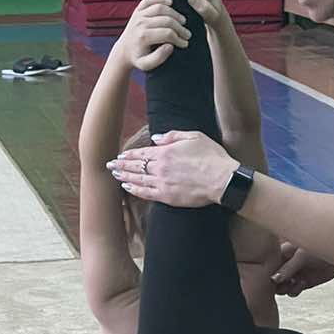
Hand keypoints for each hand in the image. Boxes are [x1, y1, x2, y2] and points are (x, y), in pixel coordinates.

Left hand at [108, 128, 235, 207]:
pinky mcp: (168, 197)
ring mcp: (162, 183)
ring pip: (137, 179)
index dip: (129, 154)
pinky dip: (134, 190)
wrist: (222, 180)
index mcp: (166, 152)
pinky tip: (127, 187)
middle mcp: (160, 167)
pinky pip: (146, 194)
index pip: (142, 152)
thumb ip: (173, 136)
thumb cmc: (212, 157)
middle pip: (136, 166)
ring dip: (124, 176)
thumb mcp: (195, 137)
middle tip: (110, 165)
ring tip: (115, 175)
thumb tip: (157, 138)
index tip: (120, 155)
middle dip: (121, 165)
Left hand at [112, 0, 189, 73]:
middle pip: (166, 20)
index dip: (179, 39)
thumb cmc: (138, 58)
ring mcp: (138, 15)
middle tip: (187, 35)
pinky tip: (170, 3)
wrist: (124, 51)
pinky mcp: (138, 10)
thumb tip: (170, 46)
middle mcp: (140, 23)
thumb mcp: (146, 65)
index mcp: (143, 36)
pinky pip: (149, 0)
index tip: (185, 44)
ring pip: (161, 8)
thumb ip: (159, 58)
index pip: (167, 33)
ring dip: (175, 13)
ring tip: (183, 22)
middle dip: (180, 28)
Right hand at [270, 244, 333, 296]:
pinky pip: (294, 291)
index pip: (268, 267)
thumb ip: (287, 268)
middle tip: (286, 281)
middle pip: (273, 280)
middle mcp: (286, 265)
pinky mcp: (305, 282)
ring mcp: (295, 274)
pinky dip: (295, 290)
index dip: (268, 274)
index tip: (273, 278)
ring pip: (282, 287)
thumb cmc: (320, 246)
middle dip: (277, 284)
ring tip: (295, 282)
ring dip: (286, 288)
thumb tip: (273, 280)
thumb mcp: (301, 256)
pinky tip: (302, 283)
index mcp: (282, 254)